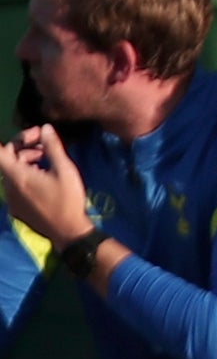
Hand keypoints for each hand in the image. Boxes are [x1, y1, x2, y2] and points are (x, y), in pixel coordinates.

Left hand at [0, 126, 92, 244]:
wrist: (68, 231)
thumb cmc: (67, 199)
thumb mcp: (65, 170)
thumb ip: (53, 147)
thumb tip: (45, 128)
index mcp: (17, 175)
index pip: (1, 152)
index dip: (16, 139)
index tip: (35, 134)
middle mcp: (8, 186)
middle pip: (7, 159)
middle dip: (24, 147)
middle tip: (46, 144)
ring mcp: (11, 198)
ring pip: (12, 172)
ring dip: (26, 161)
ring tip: (48, 160)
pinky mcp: (16, 207)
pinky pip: (15, 185)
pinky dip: (25, 175)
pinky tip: (44, 177)